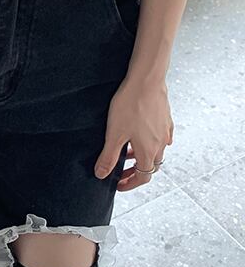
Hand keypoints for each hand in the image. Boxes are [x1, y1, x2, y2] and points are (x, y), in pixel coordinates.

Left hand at [94, 73, 173, 189]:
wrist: (146, 81)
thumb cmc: (130, 106)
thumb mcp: (114, 135)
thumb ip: (108, 157)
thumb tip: (101, 175)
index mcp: (148, 151)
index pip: (143, 177)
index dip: (130, 184)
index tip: (118, 186)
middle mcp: (161, 144)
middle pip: (151, 166)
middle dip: (135, 172)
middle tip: (120, 173)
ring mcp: (165, 131)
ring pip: (156, 151)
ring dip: (141, 157)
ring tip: (125, 153)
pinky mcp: (165, 119)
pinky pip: (160, 138)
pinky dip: (149, 142)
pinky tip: (140, 136)